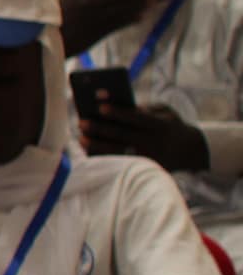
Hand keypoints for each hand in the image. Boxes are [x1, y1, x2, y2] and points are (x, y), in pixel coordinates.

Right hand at [57, 0, 150, 54]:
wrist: (42, 38)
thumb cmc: (53, 17)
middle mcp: (87, 3)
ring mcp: (92, 18)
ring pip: (120, 9)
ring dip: (137, 5)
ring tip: (151, 2)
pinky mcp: (94, 32)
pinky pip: (116, 24)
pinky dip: (129, 20)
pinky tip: (140, 17)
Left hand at [80, 103, 208, 171]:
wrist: (193, 152)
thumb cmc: (172, 126)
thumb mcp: (167, 113)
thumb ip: (146, 109)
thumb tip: (119, 107)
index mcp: (161, 126)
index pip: (136, 117)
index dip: (117, 111)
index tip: (99, 105)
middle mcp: (154, 143)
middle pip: (123, 135)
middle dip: (101, 128)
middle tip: (82, 122)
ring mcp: (148, 158)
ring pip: (118, 151)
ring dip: (98, 145)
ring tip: (81, 138)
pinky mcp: (144, 169)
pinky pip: (120, 163)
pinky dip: (103, 157)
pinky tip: (89, 151)